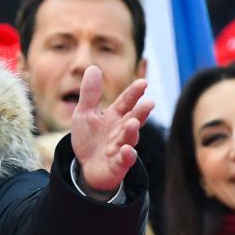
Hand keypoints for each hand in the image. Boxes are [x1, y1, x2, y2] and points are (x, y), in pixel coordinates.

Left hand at [70, 67, 152, 195]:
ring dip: (132, 132)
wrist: (86, 167)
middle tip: (149, 103)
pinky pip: (124, 160)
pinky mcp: (118, 165)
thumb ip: (90, 94)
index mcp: (115, 116)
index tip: (143, 82)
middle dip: (141, 112)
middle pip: (133, 119)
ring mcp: (121, 148)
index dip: (134, 93)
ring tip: (133, 123)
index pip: (126, 102)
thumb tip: (93, 67)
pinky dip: (126, 156)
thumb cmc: (89, 138)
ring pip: (129, 139)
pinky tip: (126, 149)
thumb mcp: (84, 114)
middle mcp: (121, 131)